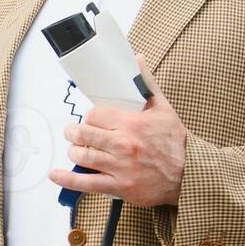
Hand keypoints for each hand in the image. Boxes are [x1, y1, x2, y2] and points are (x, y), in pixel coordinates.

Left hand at [48, 53, 184, 206]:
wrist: (189, 174)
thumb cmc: (175, 143)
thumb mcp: (164, 109)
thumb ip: (147, 84)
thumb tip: (137, 59)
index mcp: (131, 123)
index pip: (94, 114)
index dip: (88, 117)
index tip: (90, 120)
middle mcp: (123, 144)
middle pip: (83, 134)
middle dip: (73, 132)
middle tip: (73, 133)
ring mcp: (119, 167)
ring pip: (82, 156)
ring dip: (73, 152)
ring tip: (75, 149)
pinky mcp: (118, 186)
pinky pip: (86, 183)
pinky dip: (67, 179)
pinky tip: (55, 174)